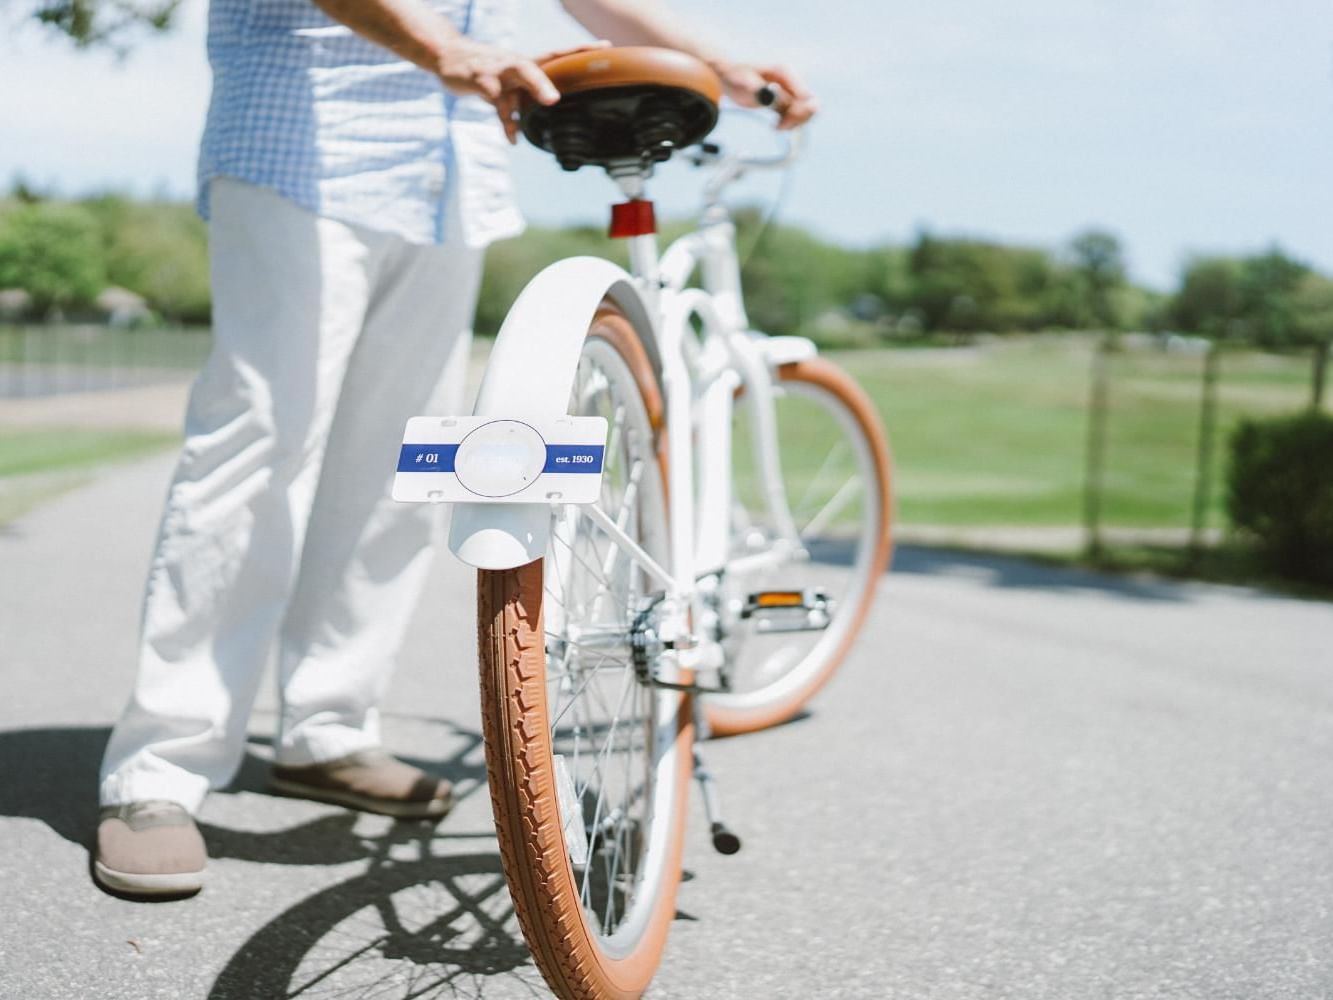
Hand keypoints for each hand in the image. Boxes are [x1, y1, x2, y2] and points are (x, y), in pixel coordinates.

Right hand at [436, 38, 610, 143]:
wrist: (448, 57)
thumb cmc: (484, 72)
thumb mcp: (509, 83)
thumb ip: (528, 95)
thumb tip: (549, 111)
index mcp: (527, 63)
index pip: (559, 54)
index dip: (581, 50)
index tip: (606, 48)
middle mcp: (516, 63)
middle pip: (543, 62)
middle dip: (566, 64)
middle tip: (587, 73)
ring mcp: (499, 69)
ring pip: (521, 73)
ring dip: (536, 85)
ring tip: (552, 101)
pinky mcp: (481, 80)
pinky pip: (497, 102)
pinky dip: (506, 121)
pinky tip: (514, 138)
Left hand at [717, 63, 816, 129]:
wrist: (728, 73)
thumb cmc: (736, 73)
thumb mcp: (745, 81)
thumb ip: (760, 90)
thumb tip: (773, 99)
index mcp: (785, 73)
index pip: (806, 96)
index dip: (799, 112)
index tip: (781, 121)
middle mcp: (791, 81)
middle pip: (810, 104)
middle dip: (798, 119)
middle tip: (779, 126)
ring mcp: (788, 91)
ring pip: (804, 111)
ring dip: (794, 123)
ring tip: (776, 127)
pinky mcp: (783, 100)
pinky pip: (795, 115)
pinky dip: (789, 123)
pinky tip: (775, 126)